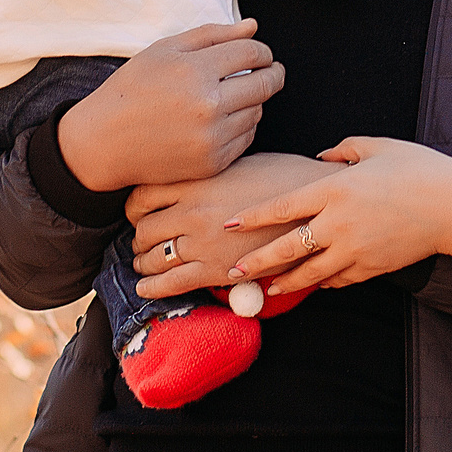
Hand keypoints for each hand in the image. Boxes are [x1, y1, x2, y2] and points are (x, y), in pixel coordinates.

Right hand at [54, 21, 283, 191]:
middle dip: (273, 72)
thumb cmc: (132, 90)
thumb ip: (212, 35)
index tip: (262, 53)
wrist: (105, 141)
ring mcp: (212, 138)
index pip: (252, 53)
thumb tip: (253, 27)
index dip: (263, 50)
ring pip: (257, 111)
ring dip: (254, 99)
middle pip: (265, 84)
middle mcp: (208, 106)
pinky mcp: (212, 163)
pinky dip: (243, 125)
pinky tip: (224, 118)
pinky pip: (246, 138)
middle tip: (271, 69)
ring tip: (235, 94)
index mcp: (196, 71)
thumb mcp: (165, 50)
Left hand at [126, 153, 328, 297]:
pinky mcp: (216, 268)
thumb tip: (186, 181)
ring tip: (143, 263)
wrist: (316, 204)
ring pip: (153, 256)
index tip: (139, 213)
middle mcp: (193, 210)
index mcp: (197, 180)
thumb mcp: (238, 163)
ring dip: (143, 262)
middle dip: (139, 238)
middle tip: (141, 241)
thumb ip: (206, 174)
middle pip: (144, 228)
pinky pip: (171, 282)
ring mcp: (202, 241)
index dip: (135, 208)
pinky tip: (144, 288)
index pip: (143, 195)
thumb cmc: (283, 177)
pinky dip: (152, 288)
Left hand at [221, 137, 451, 295]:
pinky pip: (338, 280)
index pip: (282, 207)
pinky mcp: (372, 268)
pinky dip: (322, 282)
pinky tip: (311, 283)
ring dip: (284, 282)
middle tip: (231, 272)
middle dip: (256, 262)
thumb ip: (345, 150)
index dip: (252, 217)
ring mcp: (355, 250)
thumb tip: (323, 157)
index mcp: (336, 189)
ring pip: (309, 273)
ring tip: (265, 289)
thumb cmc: (420, 169)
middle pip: (287, 248)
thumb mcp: (379, 146)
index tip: (228, 224)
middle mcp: (339, 223)